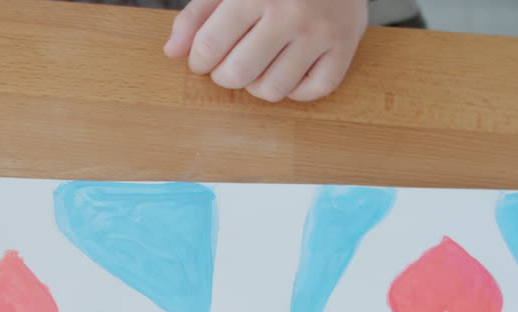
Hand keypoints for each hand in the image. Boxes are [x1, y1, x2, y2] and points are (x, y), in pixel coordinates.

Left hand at [164, 0, 367, 101]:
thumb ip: (197, 14)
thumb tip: (172, 52)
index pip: (209, 48)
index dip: (198, 61)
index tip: (203, 59)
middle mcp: (290, 14)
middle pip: (237, 75)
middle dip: (224, 76)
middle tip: (230, 63)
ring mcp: (320, 33)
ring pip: (273, 90)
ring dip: (257, 85)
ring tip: (259, 65)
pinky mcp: (345, 47)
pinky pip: (312, 92)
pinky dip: (296, 89)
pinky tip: (289, 69)